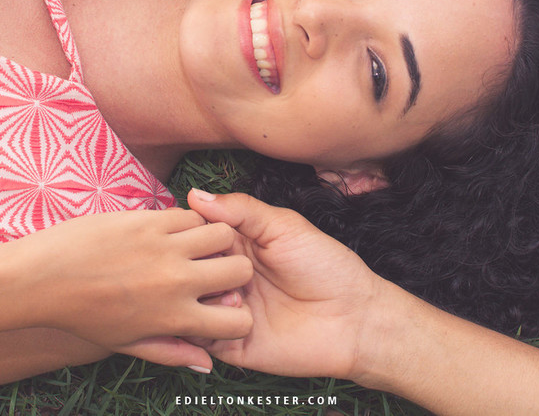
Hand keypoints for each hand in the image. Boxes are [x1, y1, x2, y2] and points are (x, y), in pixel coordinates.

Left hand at [0, 208, 252, 368]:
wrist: (39, 278)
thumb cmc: (79, 314)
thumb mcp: (125, 343)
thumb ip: (171, 352)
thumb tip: (207, 365)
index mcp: (174, 319)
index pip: (239, 320)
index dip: (236, 313)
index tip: (220, 304)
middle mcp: (177, 282)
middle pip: (240, 269)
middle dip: (233, 270)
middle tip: (211, 269)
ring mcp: (165, 247)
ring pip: (222, 234)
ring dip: (214, 240)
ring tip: (194, 247)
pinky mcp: (150, 220)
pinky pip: (191, 214)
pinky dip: (188, 222)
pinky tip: (170, 232)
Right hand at [186, 190, 382, 379]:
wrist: (354, 318)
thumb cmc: (326, 267)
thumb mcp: (284, 227)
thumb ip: (242, 209)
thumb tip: (195, 194)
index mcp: (235, 245)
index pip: (194, 235)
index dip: (185, 230)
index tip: (184, 227)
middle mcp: (224, 277)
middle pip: (184, 269)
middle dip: (188, 263)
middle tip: (208, 260)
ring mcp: (224, 311)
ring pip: (185, 303)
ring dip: (200, 294)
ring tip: (234, 291)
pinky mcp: (229, 343)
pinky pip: (199, 336)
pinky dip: (206, 323)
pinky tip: (237, 310)